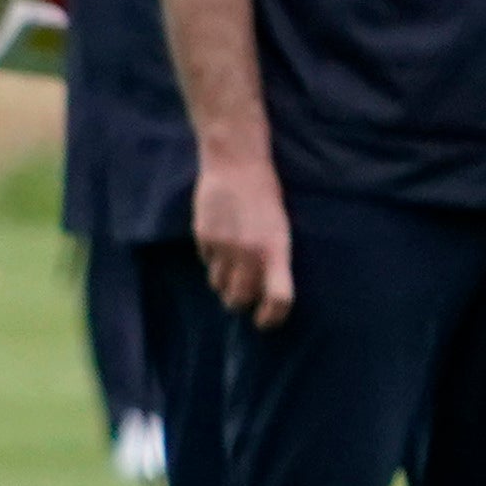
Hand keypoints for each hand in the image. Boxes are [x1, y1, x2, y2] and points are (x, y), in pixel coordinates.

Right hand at [193, 154, 293, 327]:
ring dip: (225, 281)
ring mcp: (224, 247)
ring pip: (219, 284)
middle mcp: (250, 253)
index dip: (272, 317)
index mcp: (277, 250)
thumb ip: (273, 258)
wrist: (236, 163)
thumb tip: (263, 288)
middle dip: (241, 301)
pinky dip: (213, 259)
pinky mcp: (204, 238)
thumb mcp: (281, 227)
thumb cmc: (265, 195)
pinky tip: (220, 240)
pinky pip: (206, 262)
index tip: (266, 322)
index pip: (278, 298)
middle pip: (240, 299)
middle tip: (244, 294)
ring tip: (231, 263)